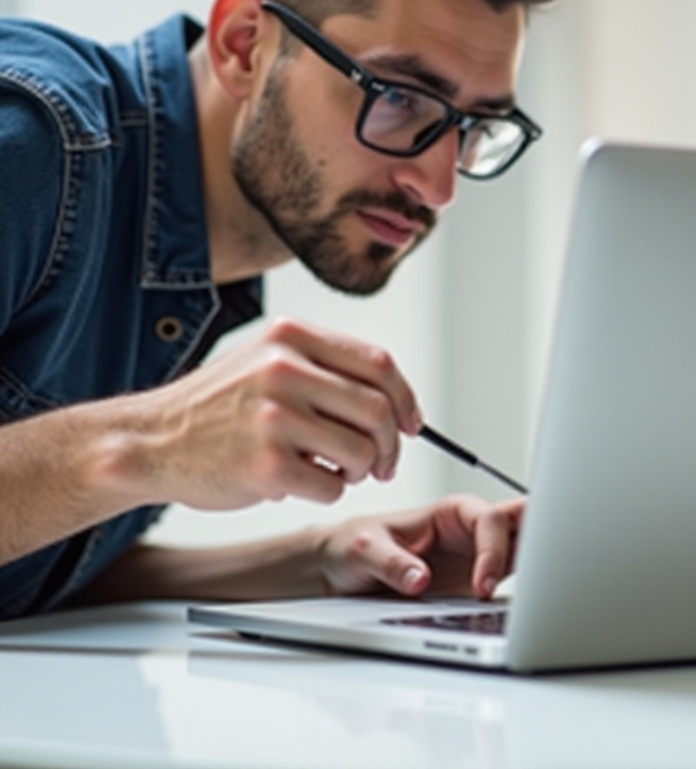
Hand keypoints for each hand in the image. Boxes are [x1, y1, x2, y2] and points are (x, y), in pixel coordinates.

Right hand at [104, 317, 420, 510]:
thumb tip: (396, 400)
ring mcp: (274, 417)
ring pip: (362, 451)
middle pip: (378, 409)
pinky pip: (332, 487)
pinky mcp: (266, 466)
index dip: (405, 398)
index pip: (379, 364)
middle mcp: (284, 370)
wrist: (151, 440)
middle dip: (392, 444)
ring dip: (362, 470)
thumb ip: (327, 368)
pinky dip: (330, 491)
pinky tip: (306, 483)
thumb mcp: (268, 359)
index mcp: (292, 337)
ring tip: (341, 471)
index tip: (412, 423)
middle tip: (384, 463)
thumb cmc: (217, 406)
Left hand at [314, 494, 524, 599]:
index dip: (493, 550)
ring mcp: (479, 555)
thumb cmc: (353, 545)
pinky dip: (528, 589)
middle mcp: (471, 530)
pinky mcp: (480, 581)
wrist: (342, 569)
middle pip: (522, 521)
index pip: (489, 520)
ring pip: (526, 549)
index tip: (483, 585)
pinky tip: (531, 606)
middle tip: (543, 569)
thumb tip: (420, 578)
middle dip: (540, 536)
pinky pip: (515, 578)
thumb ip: (392, 562)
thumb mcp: (363, 549)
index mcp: (450, 511)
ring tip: (542, 595)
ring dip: (537, 567)